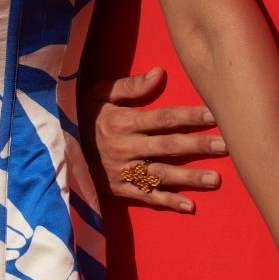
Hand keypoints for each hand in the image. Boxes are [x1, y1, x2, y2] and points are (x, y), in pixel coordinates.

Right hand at [78, 64, 227, 213]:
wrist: (52, 147)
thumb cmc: (80, 115)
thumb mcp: (98, 94)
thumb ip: (129, 86)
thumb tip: (160, 73)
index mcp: (123, 122)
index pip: (163, 118)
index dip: (189, 116)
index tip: (215, 114)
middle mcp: (126, 147)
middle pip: (168, 146)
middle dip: (198, 146)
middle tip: (226, 145)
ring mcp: (123, 171)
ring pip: (161, 174)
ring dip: (190, 177)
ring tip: (216, 179)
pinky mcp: (119, 189)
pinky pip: (145, 197)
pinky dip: (167, 202)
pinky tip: (190, 206)